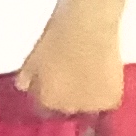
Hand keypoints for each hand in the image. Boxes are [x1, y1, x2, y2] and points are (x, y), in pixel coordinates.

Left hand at [15, 2, 124, 118]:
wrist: (88, 25)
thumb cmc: (57, 35)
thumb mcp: (32, 56)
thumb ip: (26, 77)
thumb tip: (25, 87)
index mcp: (45, 100)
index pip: (44, 109)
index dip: (49, 95)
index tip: (54, 83)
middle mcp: (66, 109)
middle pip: (66, 109)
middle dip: (67, 96)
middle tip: (73, 75)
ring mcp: (90, 107)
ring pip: (87, 108)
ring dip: (87, 97)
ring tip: (89, 74)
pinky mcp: (111, 101)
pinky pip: (107, 103)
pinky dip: (105, 93)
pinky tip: (103, 75)